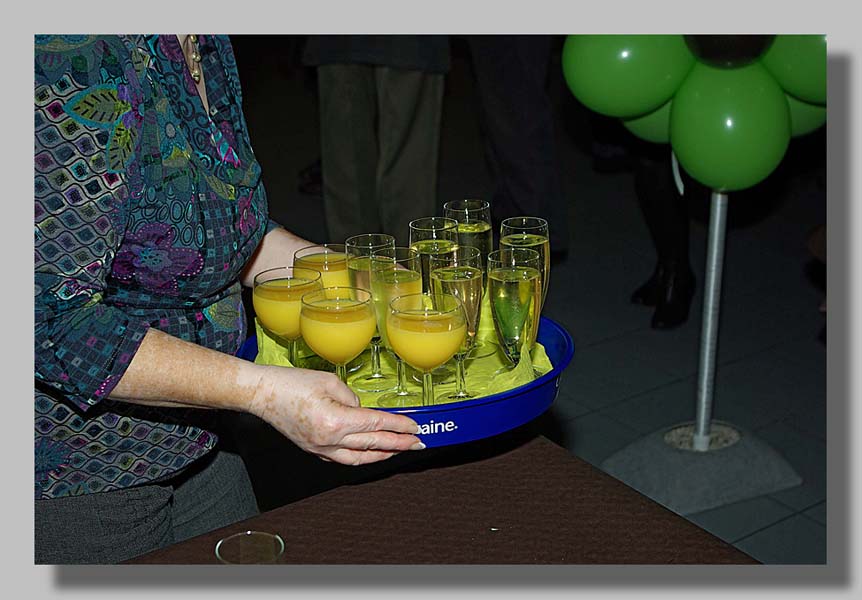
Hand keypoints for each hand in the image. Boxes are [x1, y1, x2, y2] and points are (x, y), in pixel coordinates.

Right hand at [248, 365, 423, 464]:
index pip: (376, 425)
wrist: (261, 394)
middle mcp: (329, 440)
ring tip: (399, 450)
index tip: (415, 427)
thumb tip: (362, 410)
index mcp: (335, 421)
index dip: (399, 426)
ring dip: (382, 455)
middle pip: (373, 445)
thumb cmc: (290, 383)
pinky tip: (371, 452)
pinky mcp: (313, 450)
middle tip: (418, 443)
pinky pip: (343, 458)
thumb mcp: (330, 381)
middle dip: (399, 444)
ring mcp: (320, 449)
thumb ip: (352, 398)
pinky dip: (361, 456)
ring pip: (359, 458)